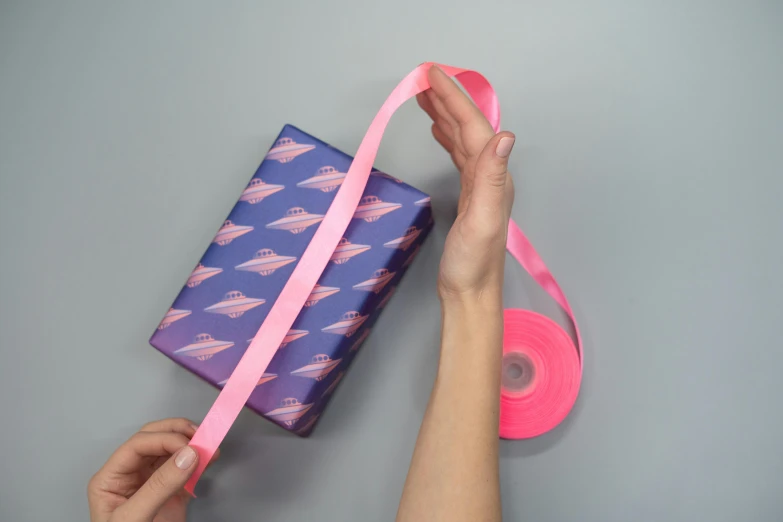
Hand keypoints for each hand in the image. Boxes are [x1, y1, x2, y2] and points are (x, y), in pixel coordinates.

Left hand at [88, 418, 217, 521]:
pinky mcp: (172, 494)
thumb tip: (188, 454)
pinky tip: (208, 461)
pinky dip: (199, 461)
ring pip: (172, 450)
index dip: (165, 439)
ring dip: (192, 445)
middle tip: (202, 438)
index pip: (138, 445)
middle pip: (154, 439)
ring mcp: (152, 483)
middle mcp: (131, 475)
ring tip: (210, 449)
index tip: (190, 447)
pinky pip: (185, 469)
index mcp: (111, 478)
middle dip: (179, 434)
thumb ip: (159, 486)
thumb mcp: (135, 519)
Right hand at [417, 66, 514, 305]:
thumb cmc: (473, 263)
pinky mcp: (468, 195)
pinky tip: (437, 132)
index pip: (473, 126)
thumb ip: (493, 178)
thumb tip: (505, 136)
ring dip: (445, 114)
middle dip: (447, 99)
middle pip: (468, 127)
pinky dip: (446, 138)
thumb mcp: (482, 220)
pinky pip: (458, 155)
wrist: (470, 293)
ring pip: (461, 138)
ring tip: (425, 97)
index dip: (453, 98)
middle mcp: (490, 175)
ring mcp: (479, 184)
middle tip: (423, 77)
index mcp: (493, 175)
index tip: (431, 73)